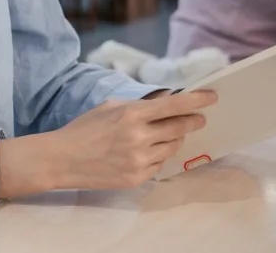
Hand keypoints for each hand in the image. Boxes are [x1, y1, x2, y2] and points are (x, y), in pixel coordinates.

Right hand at [48, 91, 216, 190]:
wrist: (63, 159)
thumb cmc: (84, 128)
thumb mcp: (110, 106)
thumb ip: (139, 104)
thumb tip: (165, 101)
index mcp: (131, 114)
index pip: (173, 105)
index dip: (196, 101)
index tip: (212, 98)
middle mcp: (139, 137)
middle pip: (179, 128)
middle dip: (193, 121)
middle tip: (198, 119)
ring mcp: (139, 160)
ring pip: (172, 148)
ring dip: (174, 139)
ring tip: (162, 135)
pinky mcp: (137, 177)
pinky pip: (159, 164)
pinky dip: (157, 155)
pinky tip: (145, 151)